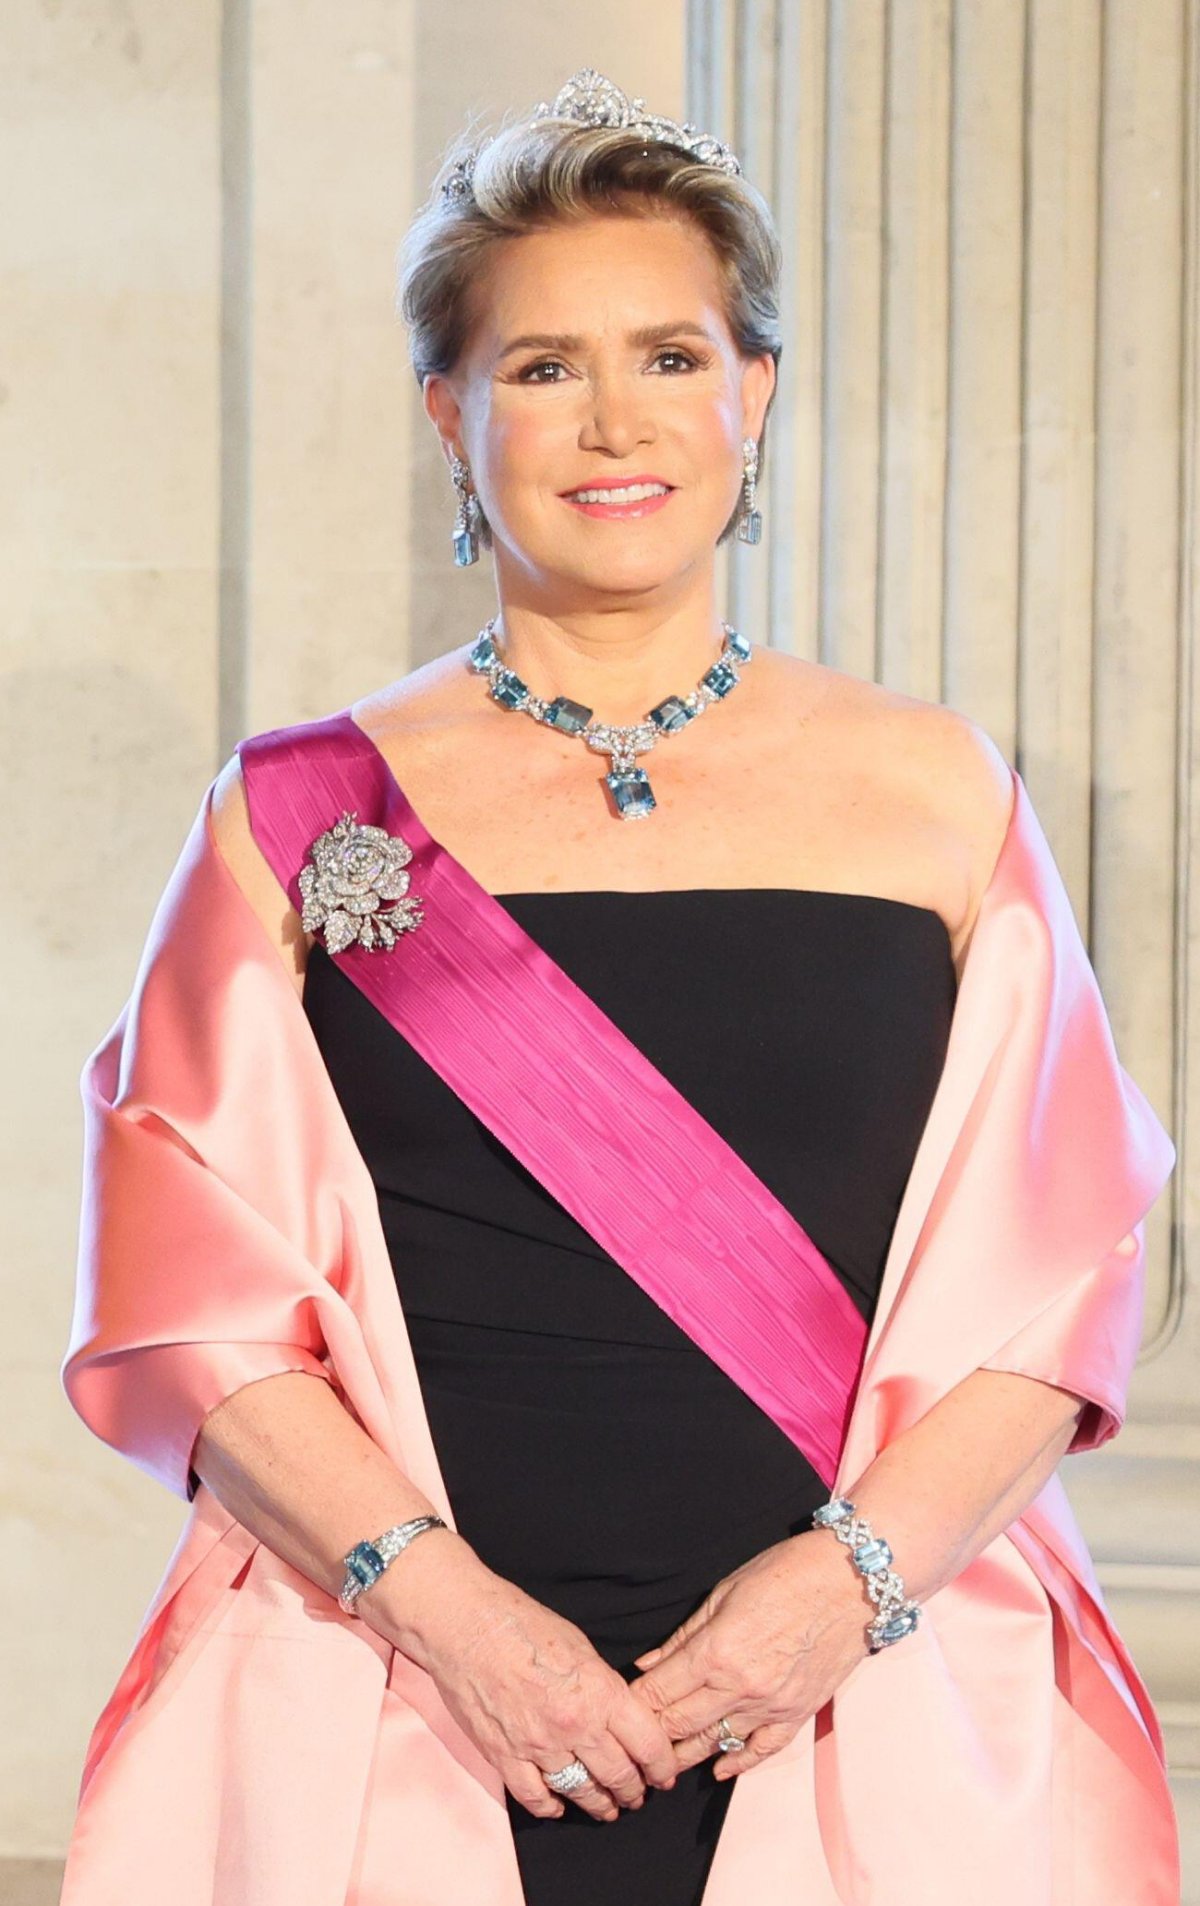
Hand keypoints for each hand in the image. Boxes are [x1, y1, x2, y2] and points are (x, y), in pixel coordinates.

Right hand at [383, 1538, 680, 1823]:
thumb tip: (618, 1714)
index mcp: (599, 1693)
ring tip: (607, 1808)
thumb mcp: (581, 1646)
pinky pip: (536, 1798)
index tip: (665, 1774)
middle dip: (634, 1791)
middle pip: (619, 1775)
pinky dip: (551, 1806)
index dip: (663, 1765)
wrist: (466, 1625)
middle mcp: (574, 1726)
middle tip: (638, 1795)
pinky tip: (559, 1805)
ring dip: (599, 1804)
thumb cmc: (522, 1623)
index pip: (648, 1744)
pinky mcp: (505, 1757)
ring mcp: (538, 1746)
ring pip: (582, 1792)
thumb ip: (603, 1686)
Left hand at [627, 1531, 869, 1779]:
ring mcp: (771, 1705)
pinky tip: (719, 1768)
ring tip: (661, 1763)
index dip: (635, 1705)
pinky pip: (762, 1750)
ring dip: (686, 1755)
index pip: (661, 1693)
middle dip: (652, 1735)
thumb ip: (684, 1636)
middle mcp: (741, 1686)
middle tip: (632, 1742)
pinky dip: (738, 1763)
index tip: (617, 1710)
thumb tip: (648, 1665)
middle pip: (681, 1726)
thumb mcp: (725, 1592)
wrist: (850, 1581)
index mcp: (716, 1650)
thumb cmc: (786, 1573)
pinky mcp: (798, 1714)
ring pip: (716, 1745)